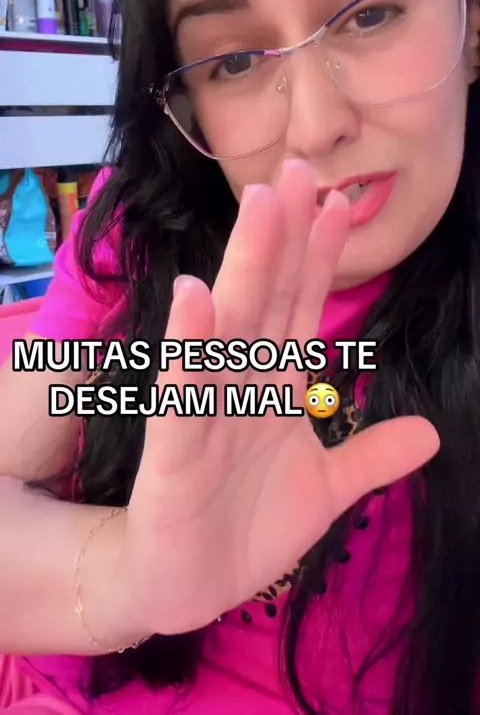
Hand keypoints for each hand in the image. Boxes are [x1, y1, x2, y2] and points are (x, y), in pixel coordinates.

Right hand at [122, 160, 438, 635]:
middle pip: (267, 297)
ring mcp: (205, 408)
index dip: (320, 258)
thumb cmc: (245, 527)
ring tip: (264, 203)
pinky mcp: (174, 448)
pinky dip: (191, 344)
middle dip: (285, 235)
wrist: (186, 585)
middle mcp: (240, 383)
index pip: (300, 308)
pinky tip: (198, 294)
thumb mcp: (323, 491)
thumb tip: (429, 433)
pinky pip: (184, 390)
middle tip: (301, 170)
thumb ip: (369, 458)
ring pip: (230, 327)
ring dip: (247, 266)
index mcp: (274, 387)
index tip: (340, 205)